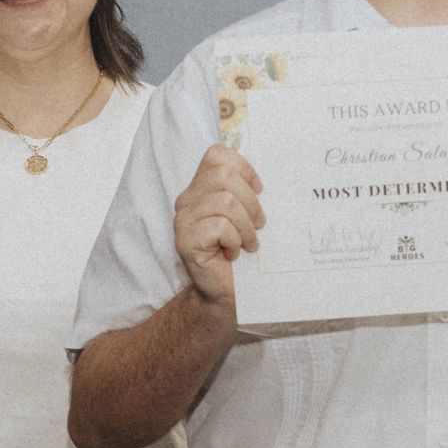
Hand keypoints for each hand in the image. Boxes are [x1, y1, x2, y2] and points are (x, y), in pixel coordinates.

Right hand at [174, 145, 263, 306]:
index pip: (217, 155)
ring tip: (248, 243)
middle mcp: (187, 200)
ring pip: (225, 201)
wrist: (225, 293)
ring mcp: (183, 220)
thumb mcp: (245, 216)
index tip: (259, 191)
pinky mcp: (185, 240)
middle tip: (258, 224)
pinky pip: (220, 226)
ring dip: (245, 226)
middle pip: (224, 175)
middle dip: (251, 201)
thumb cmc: (238, 253)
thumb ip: (245, 194)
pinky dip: (235, 240)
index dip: (243, 168)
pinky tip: (234, 253)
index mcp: (201, 188)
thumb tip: (264, 181)